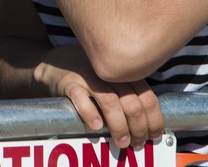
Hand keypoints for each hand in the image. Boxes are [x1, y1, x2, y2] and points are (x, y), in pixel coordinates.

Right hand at [34, 45, 162, 149]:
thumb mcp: (112, 80)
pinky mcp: (68, 83)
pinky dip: (90, 113)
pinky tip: (96, 127)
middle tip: (137, 143)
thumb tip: (151, 127)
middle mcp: (108, 73)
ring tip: (121, 142)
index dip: (154, 120)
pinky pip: (80, 98)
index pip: (147, 97)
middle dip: (138, 128)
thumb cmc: (89, 78)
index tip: (153, 136)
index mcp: (123, 73)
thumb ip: (129, 95)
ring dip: (119, 126)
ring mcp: (87, 77)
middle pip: (132, 103)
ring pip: (110, 102)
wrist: (53, 63)